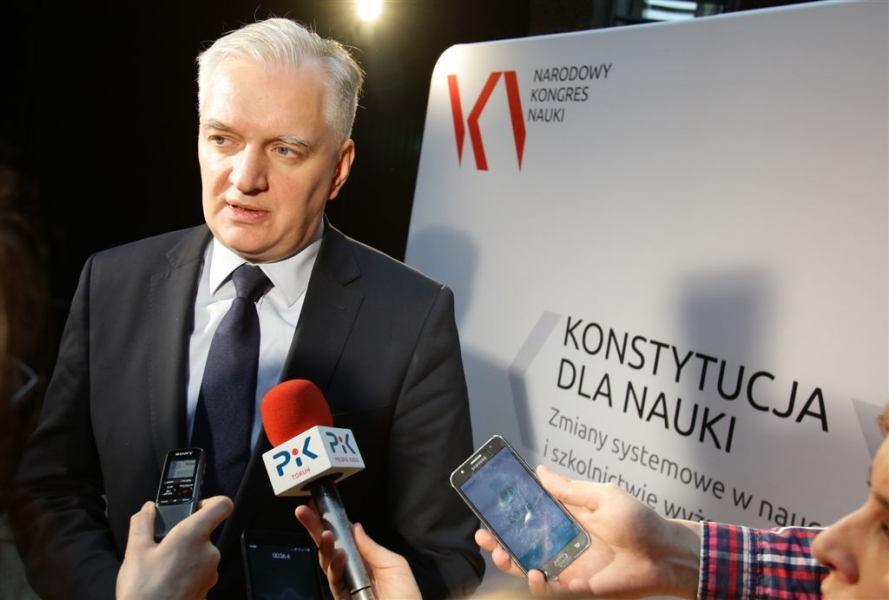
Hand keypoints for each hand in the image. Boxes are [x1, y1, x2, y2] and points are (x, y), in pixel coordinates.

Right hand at [116, 496, 232, 599]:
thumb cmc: (144, 592)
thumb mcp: (135, 552)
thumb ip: (143, 523)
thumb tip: (148, 509)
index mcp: (193, 536)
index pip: (221, 505)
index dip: (211, 501)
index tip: (196, 506)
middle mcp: (208, 552)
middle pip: (204, 533)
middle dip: (184, 536)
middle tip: (162, 547)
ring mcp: (210, 573)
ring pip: (200, 554)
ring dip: (184, 556)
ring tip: (161, 568)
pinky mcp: (207, 589)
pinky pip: (199, 573)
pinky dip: (186, 573)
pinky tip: (167, 582)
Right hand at [295, 504, 421, 599]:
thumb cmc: (406, 595)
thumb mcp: (394, 564)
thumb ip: (371, 547)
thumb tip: (354, 526)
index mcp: (365, 559)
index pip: (344, 538)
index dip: (332, 522)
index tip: (319, 506)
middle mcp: (352, 570)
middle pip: (330, 547)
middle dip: (316, 528)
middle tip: (303, 511)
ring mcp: (346, 585)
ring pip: (327, 562)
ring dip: (324, 545)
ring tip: (325, 532)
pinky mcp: (341, 598)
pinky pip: (334, 580)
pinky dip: (335, 566)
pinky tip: (339, 554)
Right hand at [475, 465, 701, 598]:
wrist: (666, 553)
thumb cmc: (639, 522)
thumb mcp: (602, 496)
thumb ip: (569, 489)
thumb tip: (540, 471)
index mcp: (566, 519)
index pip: (529, 516)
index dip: (507, 514)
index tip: (487, 508)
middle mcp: (563, 543)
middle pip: (522, 544)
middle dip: (499, 541)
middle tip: (484, 536)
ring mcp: (569, 566)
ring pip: (530, 567)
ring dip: (512, 563)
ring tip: (501, 555)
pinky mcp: (578, 587)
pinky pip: (552, 589)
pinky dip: (539, 585)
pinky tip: (534, 573)